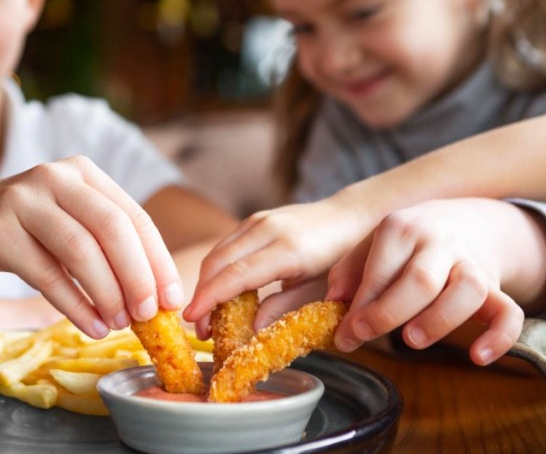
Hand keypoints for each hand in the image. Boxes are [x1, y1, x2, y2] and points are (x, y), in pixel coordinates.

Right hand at [0, 156, 182, 339]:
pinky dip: (75, 305)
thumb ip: (105, 244)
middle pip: (112, 228)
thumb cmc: (22, 231)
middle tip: (150, 314)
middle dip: (137, 276)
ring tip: (120, 324)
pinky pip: (47, 274)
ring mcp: (23, 200)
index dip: (157, 260)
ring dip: (107, 293)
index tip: (172, 299)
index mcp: (82, 172)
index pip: (133, 215)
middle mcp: (55, 178)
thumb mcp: (66, 221)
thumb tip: (156, 294)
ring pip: (80, 250)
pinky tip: (91, 325)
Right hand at [183, 199, 364, 336]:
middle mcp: (267, 229)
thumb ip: (285, 308)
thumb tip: (252, 330)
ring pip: (217, 253)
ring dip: (206, 284)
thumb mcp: (321, 288)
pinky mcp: (254, 220)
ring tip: (207, 316)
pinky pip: (225, 246)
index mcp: (288, 249)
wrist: (352, 214)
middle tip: (201, 328)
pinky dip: (216, 271)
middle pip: (218, 262)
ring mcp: (258, 220)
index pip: (237, 274)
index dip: (211, 298)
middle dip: (203, 296)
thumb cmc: (344, 256)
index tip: (193, 319)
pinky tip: (218, 292)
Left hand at [326, 199, 542, 365]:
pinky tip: (479, 357)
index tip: (345, 334)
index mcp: (401, 228)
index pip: (380, 270)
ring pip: (468, 290)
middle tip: (366, 336)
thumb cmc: (406, 243)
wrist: (467, 221)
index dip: (361, 306)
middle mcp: (439, 242)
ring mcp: (471, 263)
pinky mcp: (496, 286)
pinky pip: (509, 311)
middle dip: (390, 313)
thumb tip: (332, 302)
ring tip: (412, 340)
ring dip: (439, 320)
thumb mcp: (372, 244)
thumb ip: (348, 271)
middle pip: (421, 280)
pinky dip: (500, 337)